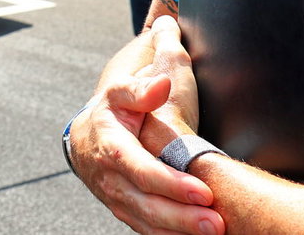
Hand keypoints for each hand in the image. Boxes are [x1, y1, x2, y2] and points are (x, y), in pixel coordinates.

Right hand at [69, 29, 223, 234]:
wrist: (85, 138)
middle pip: (147, 204)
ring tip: (213, 232)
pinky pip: (147, 229)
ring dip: (180, 230)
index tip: (204, 192)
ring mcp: (117, 198)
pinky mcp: (125, 211)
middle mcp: (111, 178)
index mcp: (111, 146)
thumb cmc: (111, 111)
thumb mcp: (120, 92)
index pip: (141, 170)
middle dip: (182, 216)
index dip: (171, 184)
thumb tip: (162, 84)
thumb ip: (141, 89)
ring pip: (148, 222)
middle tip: (217, 223)